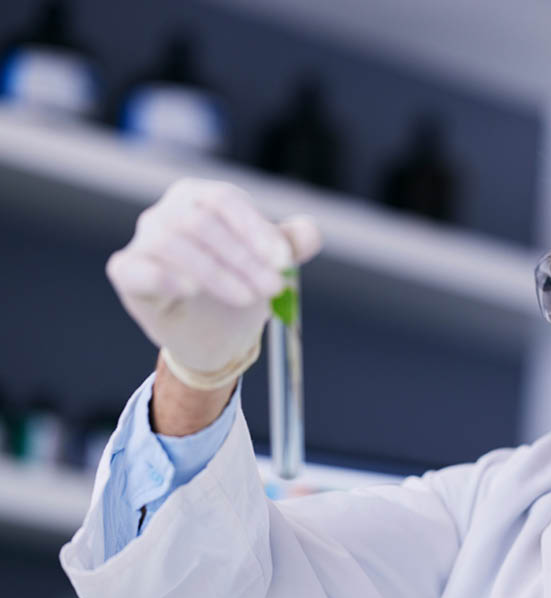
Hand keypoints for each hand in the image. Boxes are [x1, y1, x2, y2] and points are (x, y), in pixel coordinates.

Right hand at [107, 178, 321, 387]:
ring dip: (217, 274)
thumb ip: (290, 245)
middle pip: (203, 222)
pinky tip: (190, 291)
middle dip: (244, 258)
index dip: (257, 230)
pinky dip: (162, 277)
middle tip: (275, 287)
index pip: (226, 200)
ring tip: (248, 297)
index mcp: (202, 196)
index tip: (285, 261)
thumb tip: (311, 234)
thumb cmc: (237, 285)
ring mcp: (144, 241)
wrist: (211, 334)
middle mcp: (168, 212)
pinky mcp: (126, 273)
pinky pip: (134, 269)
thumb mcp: (268, 265)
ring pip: (173, 245)